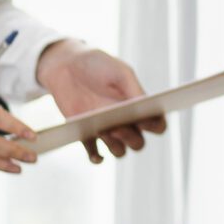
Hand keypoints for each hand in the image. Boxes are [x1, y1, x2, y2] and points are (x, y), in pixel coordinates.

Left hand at [36, 41, 165, 163]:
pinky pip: (95, 154)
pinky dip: (97, 158)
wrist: (66, 66)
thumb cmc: (97, 65)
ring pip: (119, 151)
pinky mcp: (86, 135)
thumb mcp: (120, 72)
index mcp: (138, 106)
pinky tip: (96, 154)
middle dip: (131, 138)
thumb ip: (134, 89)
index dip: (155, 126)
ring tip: (103, 131)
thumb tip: (146, 105)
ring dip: (115, 146)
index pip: (156, 124)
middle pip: (138, 142)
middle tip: (117, 126)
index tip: (144, 119)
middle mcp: (125, 121)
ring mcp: (107, 130)